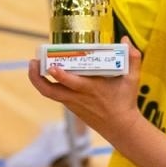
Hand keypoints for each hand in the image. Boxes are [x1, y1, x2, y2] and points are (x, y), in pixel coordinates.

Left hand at [26, 40, 142, 142]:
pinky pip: (55, 95)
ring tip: (34, 65)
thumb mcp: (132, 79)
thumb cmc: (125, 101)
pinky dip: (48, 84)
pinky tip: (46, 73)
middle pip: (50, 91)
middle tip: (32, 62)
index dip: (60, 75)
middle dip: (37, 78)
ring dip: (38, 80)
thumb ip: (132, 58)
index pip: (72, 83)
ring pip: (49, 93)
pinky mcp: (71, 107)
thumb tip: (125, 38)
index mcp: (92, 89)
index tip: (52, 66)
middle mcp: (78, 97)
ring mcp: (72, 103)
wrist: (120, 127)